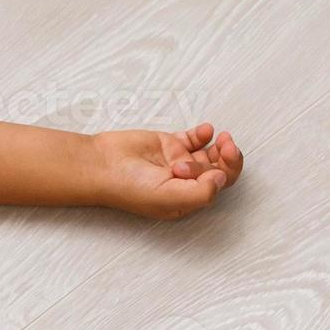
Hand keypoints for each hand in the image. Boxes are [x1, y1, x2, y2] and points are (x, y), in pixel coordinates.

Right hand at [91, 122, 243, 219]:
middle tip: (225, 144)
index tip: (222, 159)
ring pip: (211, 153)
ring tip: (219, 138)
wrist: (102, 165)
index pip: (218, 187)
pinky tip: (205, 130)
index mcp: (186, 199)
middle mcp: (185, 182)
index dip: (226, 172)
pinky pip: (195, 139)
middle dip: (228, 157)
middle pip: (219, 170)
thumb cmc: (129, 188)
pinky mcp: (169, 145)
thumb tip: (222, 177)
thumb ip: (201, 192)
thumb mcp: (169, 198)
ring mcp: (177, 162)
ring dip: (221, 145)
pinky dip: (204, 134)